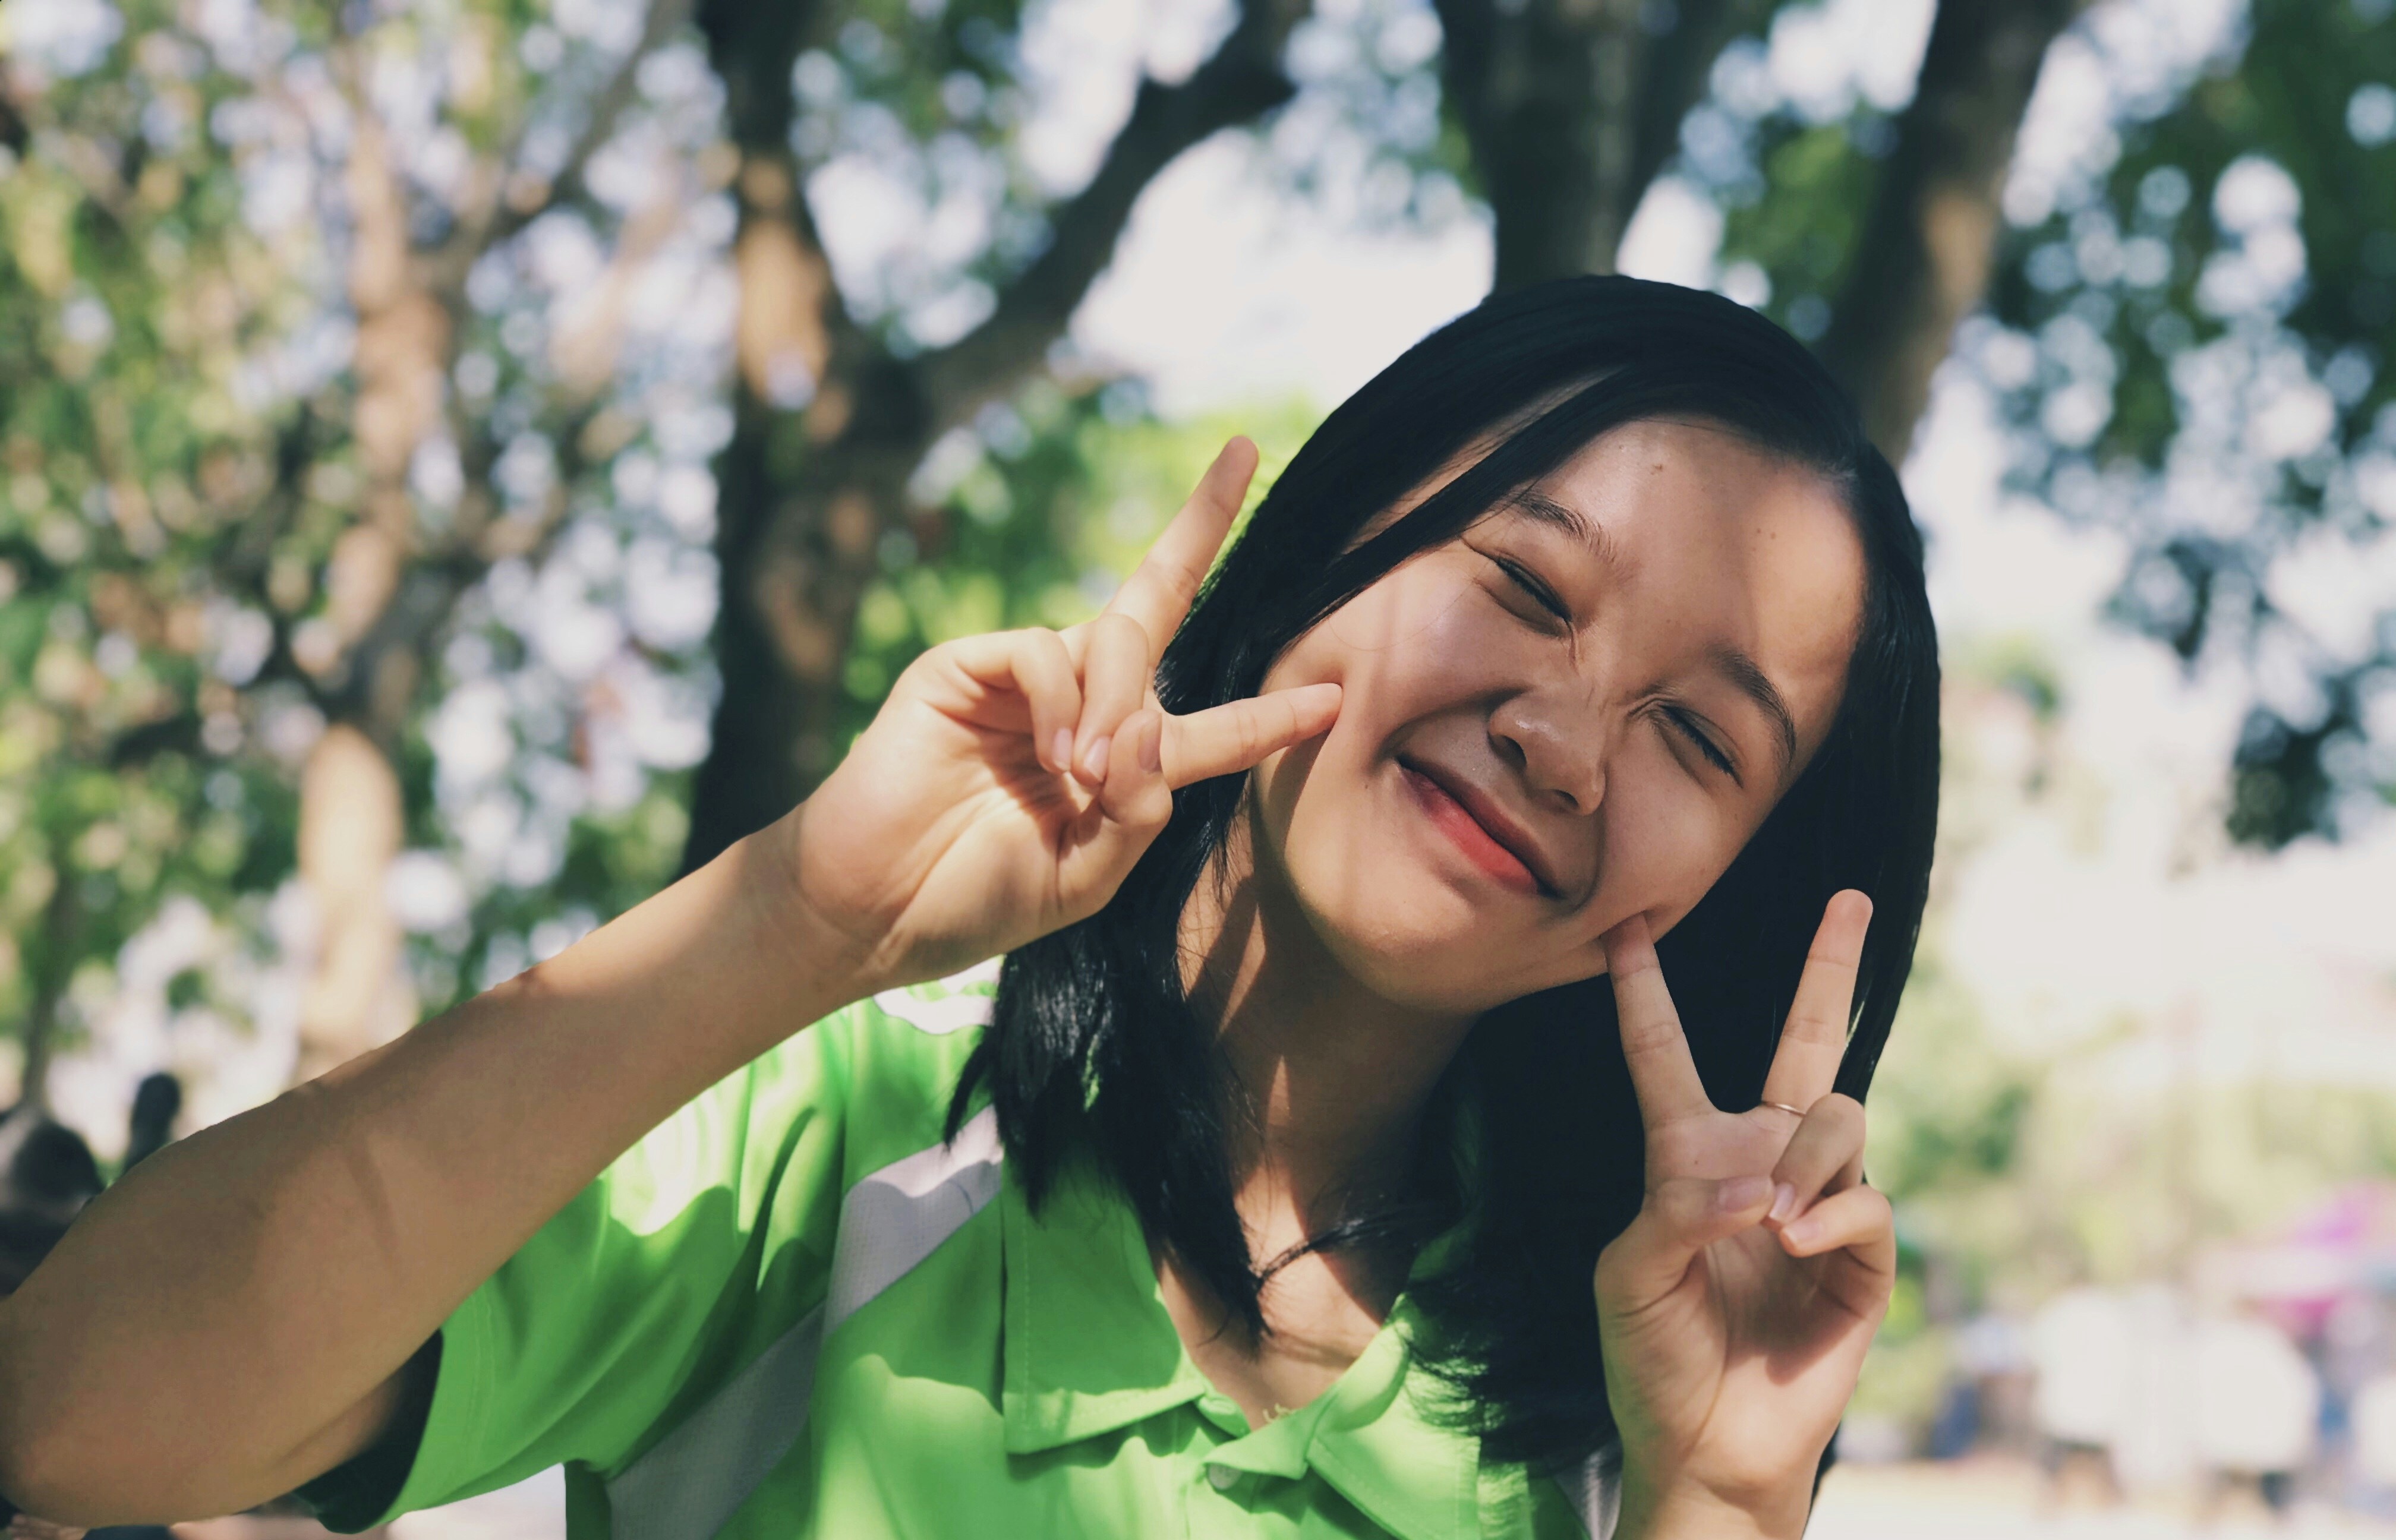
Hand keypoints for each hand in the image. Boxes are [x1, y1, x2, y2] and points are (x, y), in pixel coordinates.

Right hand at [778, 437, 1340, 994]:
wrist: (872, 912)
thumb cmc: (974, 899)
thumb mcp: (1088, 876)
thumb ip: (1139, 812)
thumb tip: (1154, 725)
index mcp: (1117, 767)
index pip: (1209, 727)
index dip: (1270, 716)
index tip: (1334, 700)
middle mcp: (1079, 707)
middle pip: (1154, 602)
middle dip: (1200, 524)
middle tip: (1241, 452)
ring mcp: (1022, 683)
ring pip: (1112, 641)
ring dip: (1118, 705)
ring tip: (1084, 775)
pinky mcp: (965, 667)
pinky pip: (1043, 652)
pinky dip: (1064, 702)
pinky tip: (1054, 756)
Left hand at [1592, 892, 1893, 1539]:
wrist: (1705, 1443)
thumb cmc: (1651, 1357)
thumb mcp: (1629, 1273)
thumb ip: (1680, 1208)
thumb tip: (1760, 1181)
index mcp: (1687, 1153)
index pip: (1663, 1054)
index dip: (1645, 990)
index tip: (1627, 925)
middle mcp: (1760, 1159)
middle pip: (1803, 1042)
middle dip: (1829, 968)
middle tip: (1850, 898)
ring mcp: (1818, 1200)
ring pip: (1836, 1116)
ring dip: (1802, 1158)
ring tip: (1770, 1221)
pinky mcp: (1862, 1253)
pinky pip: (1865, 1197)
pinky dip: (1828, 1214)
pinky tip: (1793, 1245)